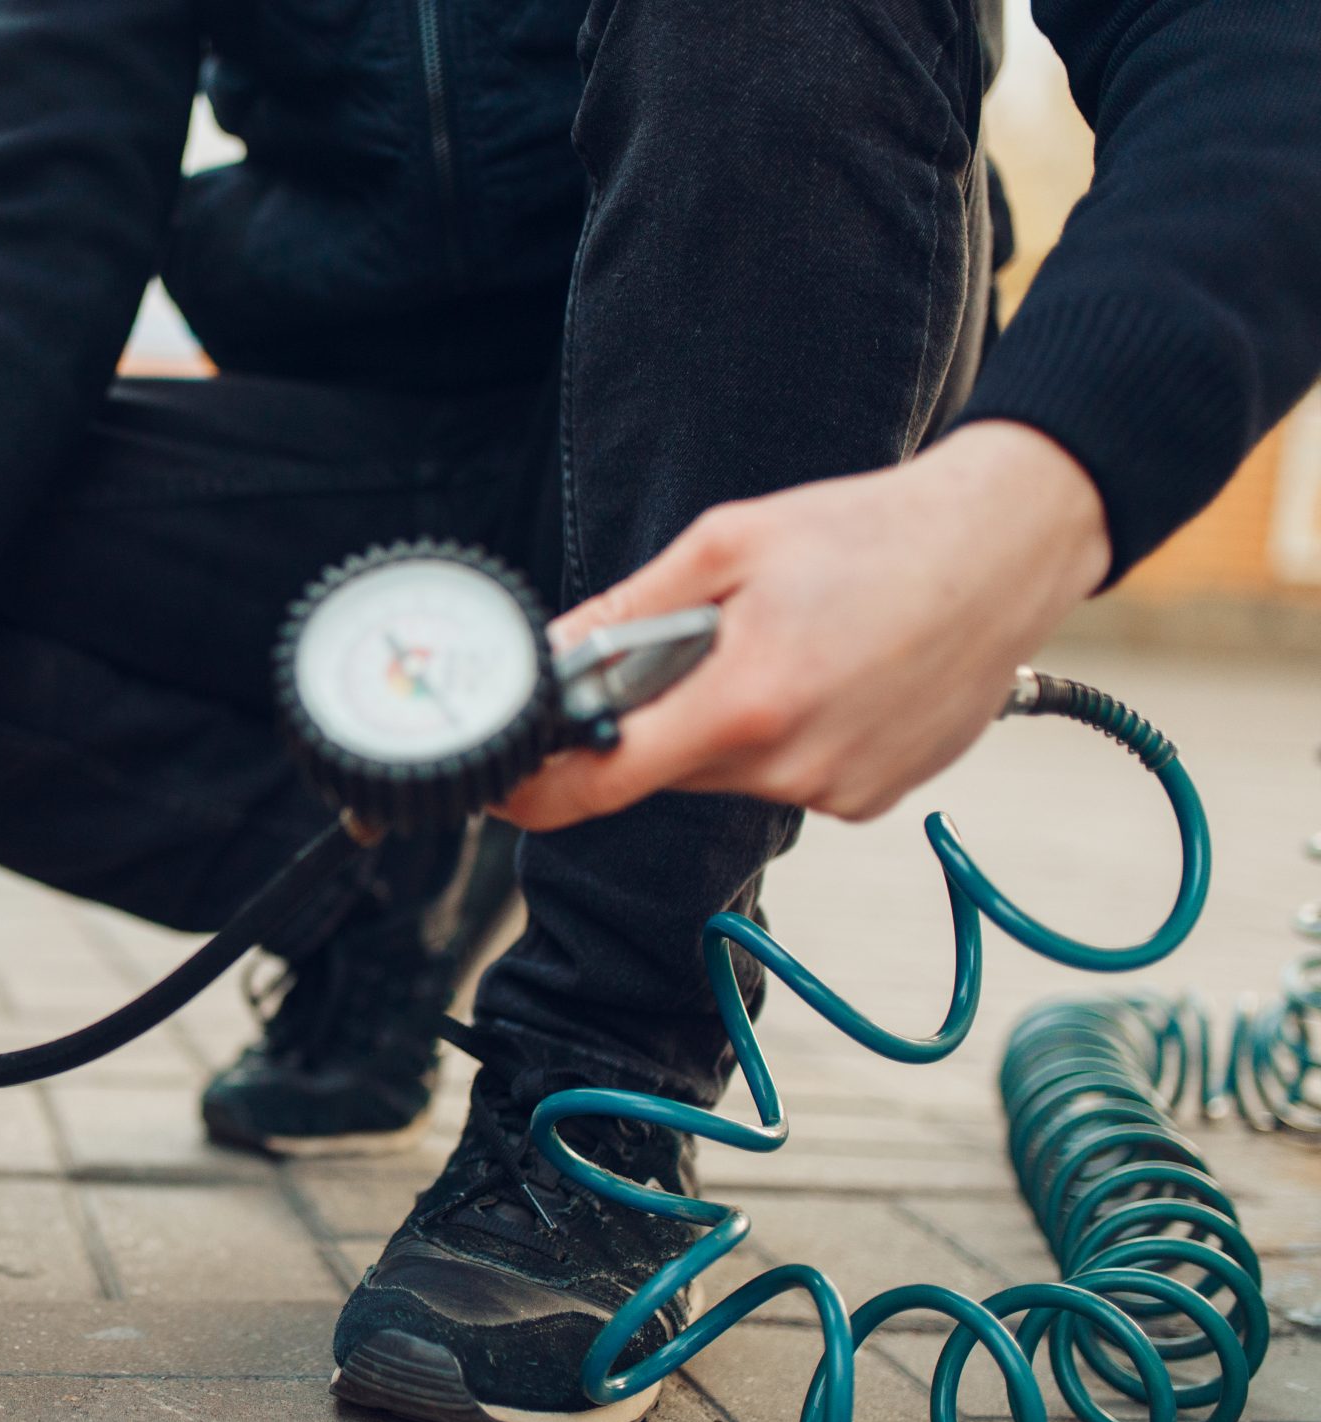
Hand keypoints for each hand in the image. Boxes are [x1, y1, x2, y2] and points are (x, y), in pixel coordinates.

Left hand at [498, 421, 1111, 829]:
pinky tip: (826, 673)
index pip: (603, 781)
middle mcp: (792, 766)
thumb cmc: (874, 532)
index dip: (537, 789)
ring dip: (722, 722)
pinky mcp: (872, 797)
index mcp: (747, 702)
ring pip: (725, 773)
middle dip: (653, 717)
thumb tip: (554, 656)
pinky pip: (786, 777)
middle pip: (663, 769)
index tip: (501, 781)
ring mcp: (838, 791)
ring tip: (784, 644)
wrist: (1011, 546)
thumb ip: (631, 611)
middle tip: (694, 644)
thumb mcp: (730, 544)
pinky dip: (782, 735)